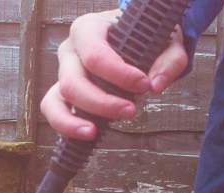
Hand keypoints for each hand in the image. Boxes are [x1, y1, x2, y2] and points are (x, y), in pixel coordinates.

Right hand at [40, 9, 189, 139]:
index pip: (96, 55)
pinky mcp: (63, 91)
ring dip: (76, 119)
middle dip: (101, 102)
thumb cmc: (145, 38)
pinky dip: (66, 125)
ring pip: (58, 97)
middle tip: (131, 110)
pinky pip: (54, 110)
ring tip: (95, 132)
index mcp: (89, 28)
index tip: (144, 85)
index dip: (119, 75)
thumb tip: (155, 85)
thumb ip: (169, 60)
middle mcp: (71, 49)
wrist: (134, 38)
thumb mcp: (165, 42)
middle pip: (73, 81)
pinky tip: (87, 134)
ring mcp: (64, 71)